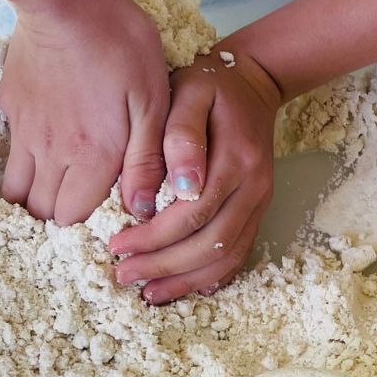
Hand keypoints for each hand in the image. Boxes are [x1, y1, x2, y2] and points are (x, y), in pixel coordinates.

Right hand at [0, 0, 169, 224]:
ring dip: (36, 194)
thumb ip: (147, 161)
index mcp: (93, 156)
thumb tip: (142, 210)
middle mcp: (53, 151)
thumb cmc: (122, 46)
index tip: (102, 215)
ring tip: (61, 187)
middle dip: (59, 216)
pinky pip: (13, 150)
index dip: (86, 223)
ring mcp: (27, 129)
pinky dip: (26, 162)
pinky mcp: (12, 106)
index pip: (73, 216)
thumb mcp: (154, 103)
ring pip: (18, 187)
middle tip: (81, 205)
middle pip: (42, 209)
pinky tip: (51, 147)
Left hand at [110, 49, 280, 304]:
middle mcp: (254, 189)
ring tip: (150, 292)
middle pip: (210, 243)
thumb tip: (179, 187)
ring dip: (188, 280)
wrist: (254, 84)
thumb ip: (180, 137)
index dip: (154, 236)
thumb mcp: (189, 94)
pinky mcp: (257, 211)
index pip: (193, 214)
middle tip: (123, 274)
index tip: (116, 245)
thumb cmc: (212, 86)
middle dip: (164, 266)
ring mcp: (260, 203)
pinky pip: (239, 252)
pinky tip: (187, 287)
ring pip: (227, 256)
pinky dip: (213, 276)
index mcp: (236, 161)